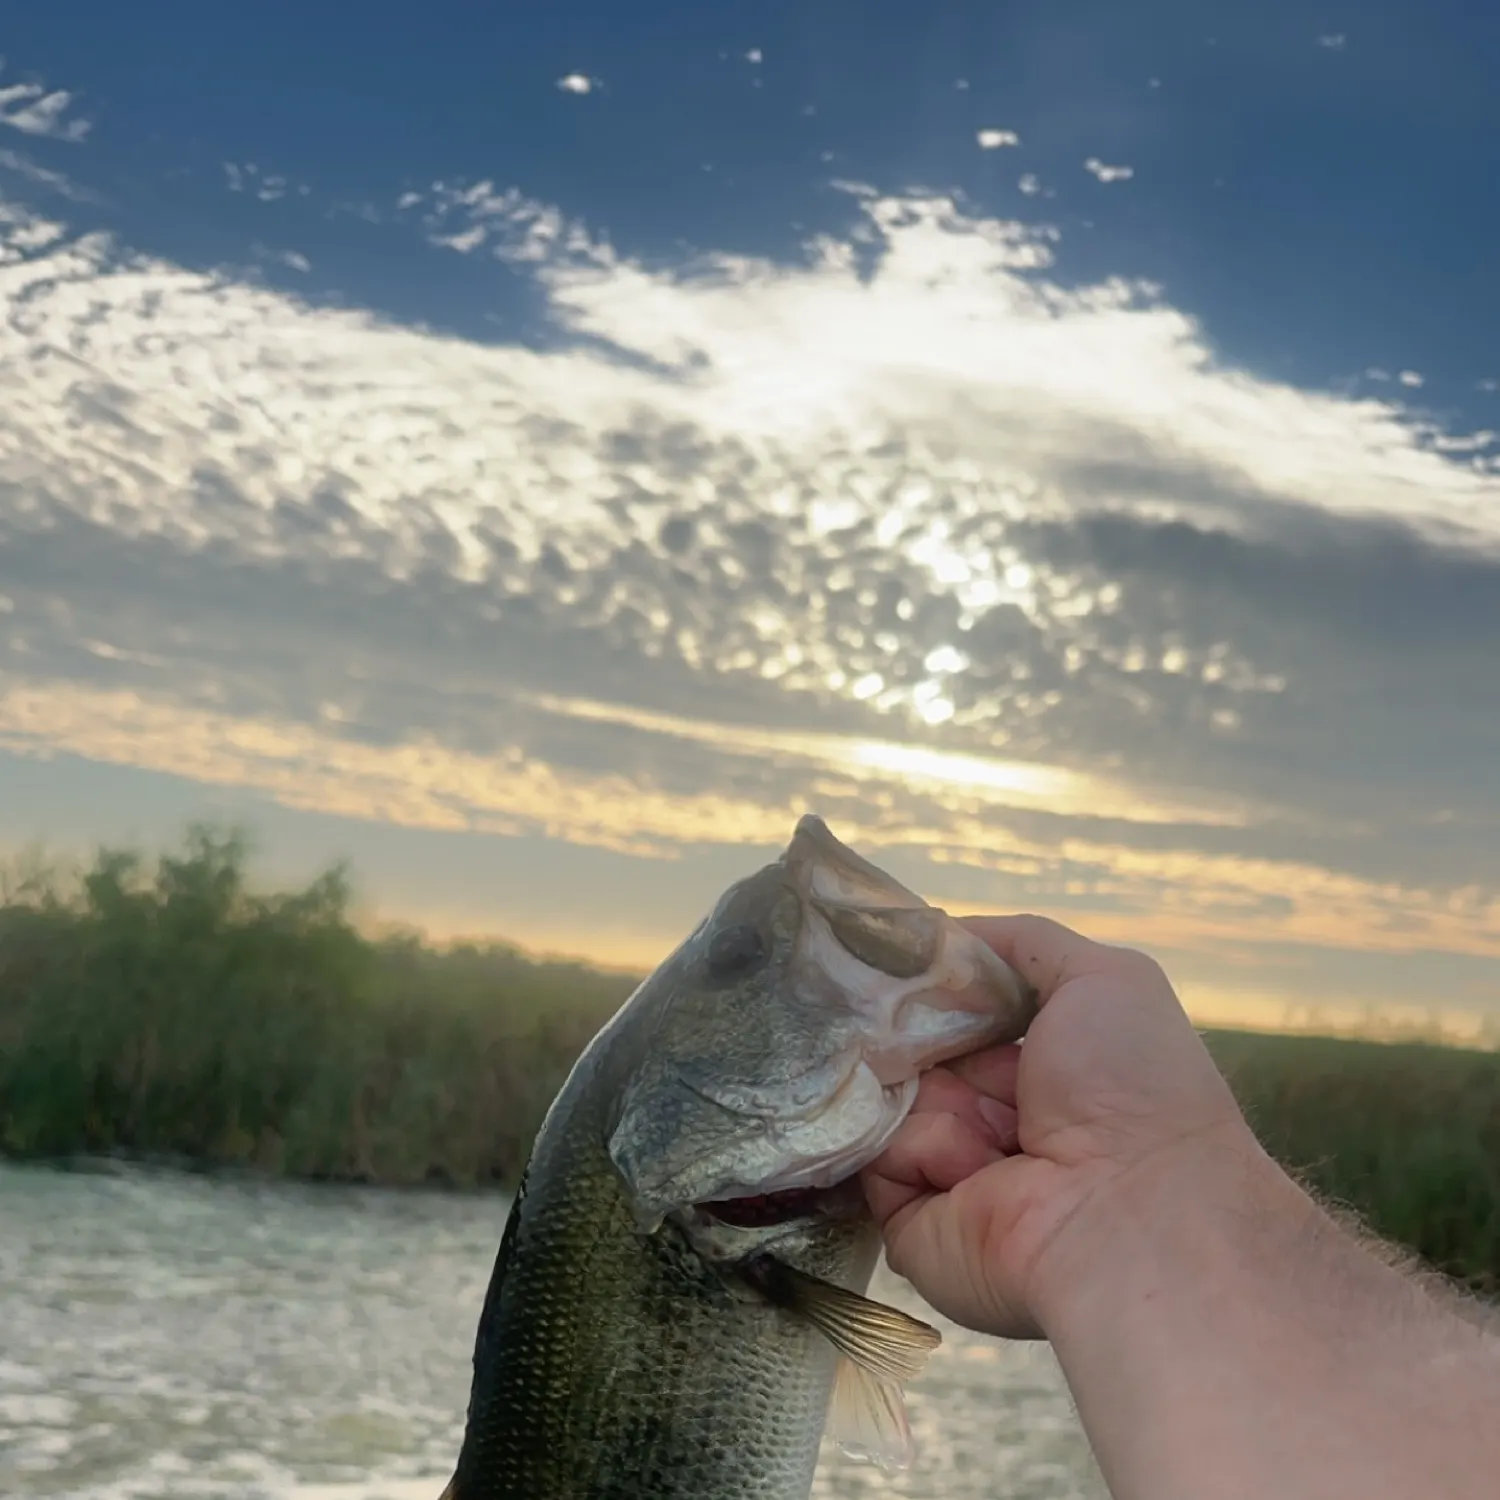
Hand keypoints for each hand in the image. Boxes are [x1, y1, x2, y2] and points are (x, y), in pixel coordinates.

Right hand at [861, 914, 1257, 1339]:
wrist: (1132, 1218)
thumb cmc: (1130, 1086)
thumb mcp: (1104, 978)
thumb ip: (1022, 944)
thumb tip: (936, 936)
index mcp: (1033, 1065)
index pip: (951, 1011)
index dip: (926, 989)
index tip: (898, 966)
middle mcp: (988, 1116)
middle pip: (905, 1050)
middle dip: (903, 1031)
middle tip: (915, 1027)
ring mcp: (947, 1168)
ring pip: (884, 1097)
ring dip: (922, 1092)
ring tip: (982, 1117)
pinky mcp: (912, 1221)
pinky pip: (878, 1160)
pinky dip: (917, 1149)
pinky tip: (968, 1165)